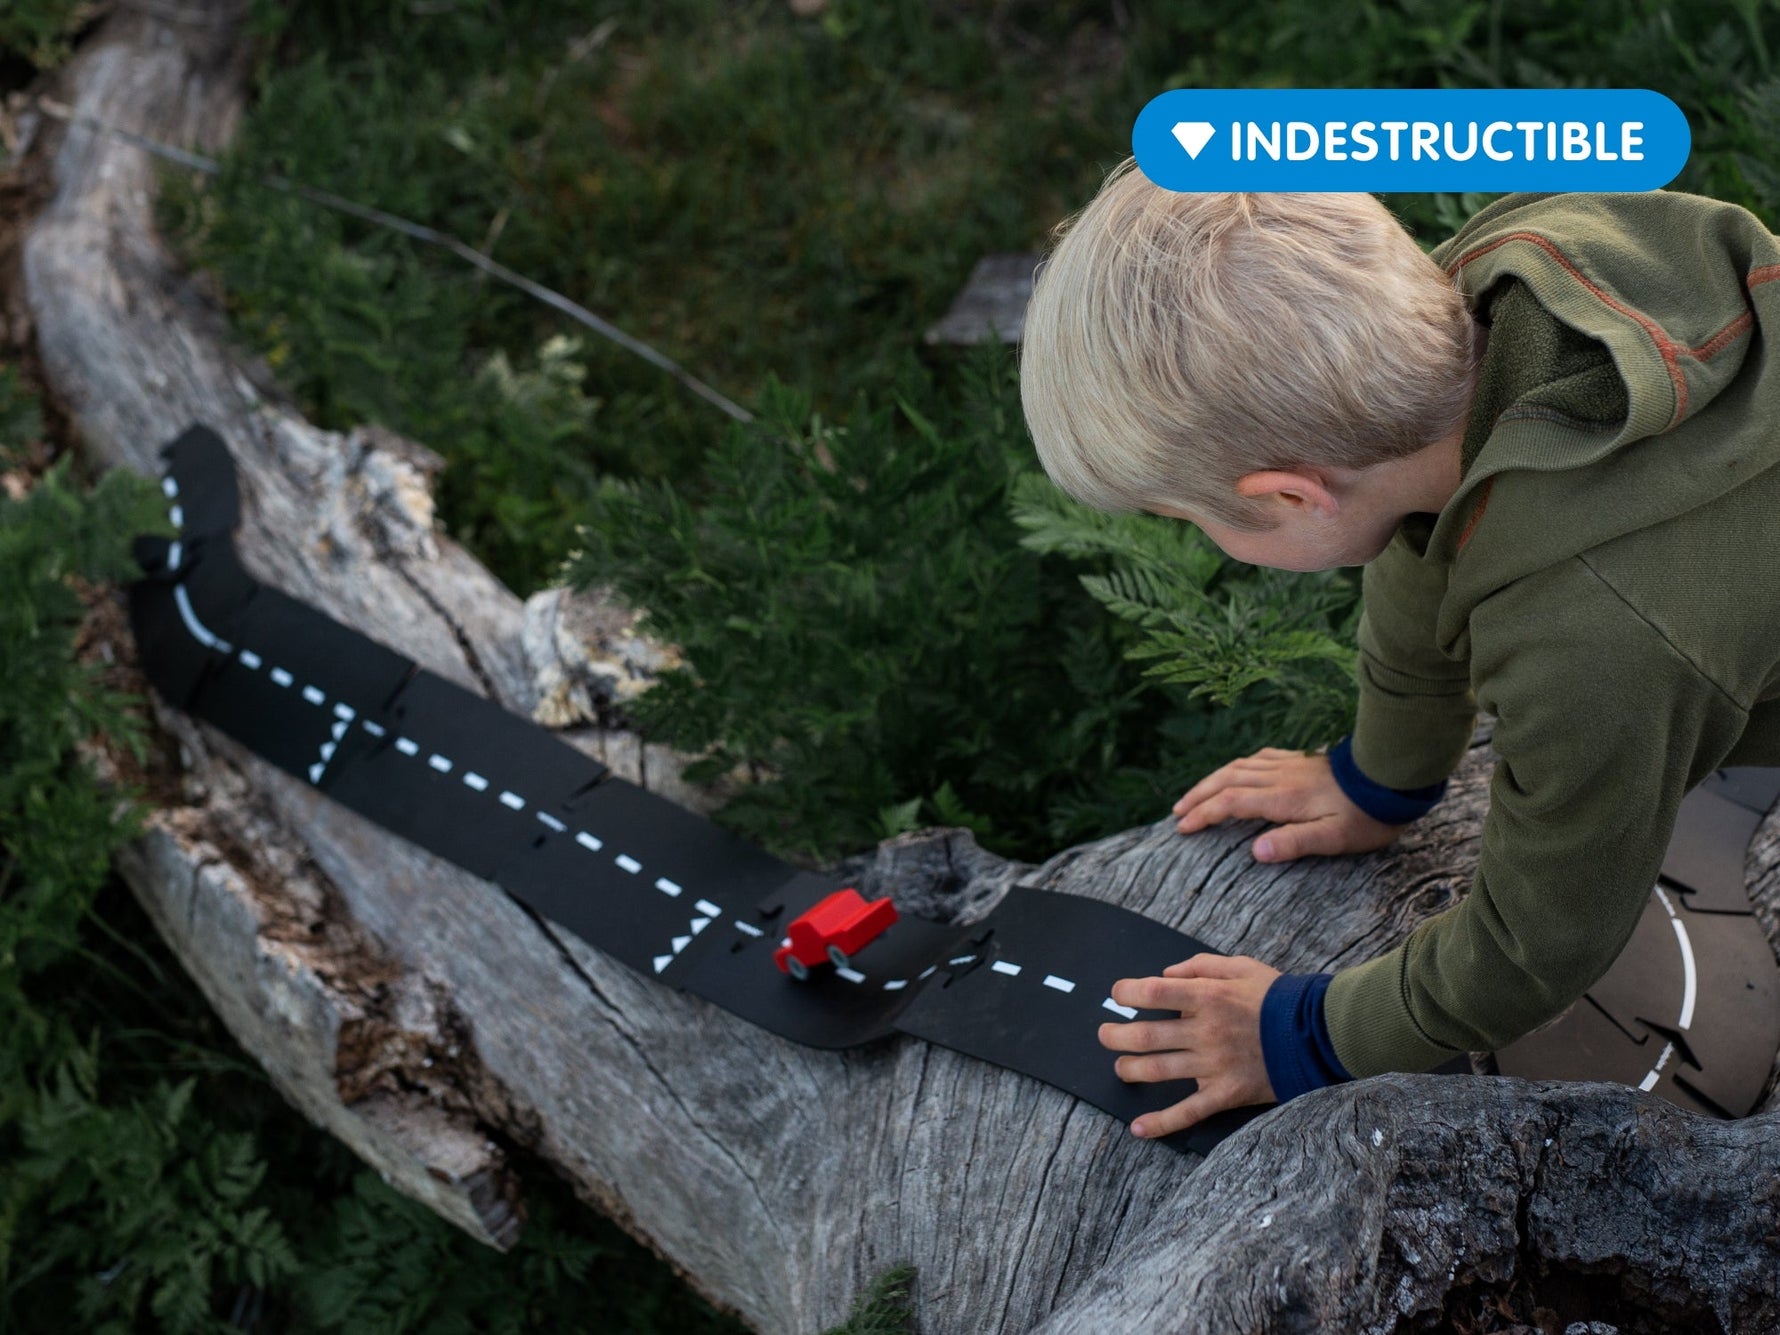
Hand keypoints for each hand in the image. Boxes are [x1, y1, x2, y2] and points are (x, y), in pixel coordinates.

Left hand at [1097, 953, 1279, 1137]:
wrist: (1318, 1034)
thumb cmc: (1278, 996)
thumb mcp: (1241, 966)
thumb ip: (1200, 966)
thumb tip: (1166, 973)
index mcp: (1207, 997)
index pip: (1152, 993)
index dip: (1126, 992)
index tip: (1118, 994)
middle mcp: (1205, 1031)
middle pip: (1145, 1035)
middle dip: (1115, 1036)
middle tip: (1104, 1035)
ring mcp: (1214, 1065)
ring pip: (1158, 1070)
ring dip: (1130, 1070)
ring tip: (1121, 1068)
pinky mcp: (1226, 1093)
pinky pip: (1188, 1111)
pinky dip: (1161, 1123)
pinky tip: (1138, 1128)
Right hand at [1172, 746, 1403, 861]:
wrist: (1391, 777)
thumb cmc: (1366, 815)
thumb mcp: (1335, 838)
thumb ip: (1294, 843)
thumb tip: (1256, 853)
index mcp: (1283, 798)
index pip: (1231, 803)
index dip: (1203, 814)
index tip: (1183, 827)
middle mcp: (1280, 777)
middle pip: (1226, 781)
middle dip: (1197, 796)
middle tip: (1177, 812)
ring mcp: (1290, 764)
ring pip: (1238, 767)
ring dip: (1212, 780)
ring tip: (1195, 793)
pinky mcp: (1300, 759)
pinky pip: (1258, 757)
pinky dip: (1237, 765)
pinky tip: (1236, 770)